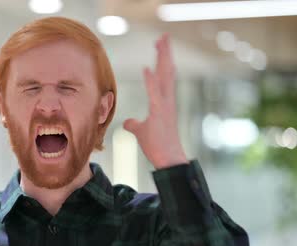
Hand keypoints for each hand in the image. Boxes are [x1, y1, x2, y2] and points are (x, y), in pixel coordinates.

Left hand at [123, 34, 187, 168]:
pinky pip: (154, 94)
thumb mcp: (142, 132)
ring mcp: (164, 107)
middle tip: (164, 36)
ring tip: (160, 43)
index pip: (163, 76)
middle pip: (166, 71)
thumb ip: (135, 125)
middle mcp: (167, 101)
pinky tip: (147, 68)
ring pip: (164, 77)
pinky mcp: (159, 115)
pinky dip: (151, 81)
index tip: (161, 45)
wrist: (169, 160)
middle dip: (164, 53)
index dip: (161, 60)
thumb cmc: (157, 146)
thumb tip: (127, 123)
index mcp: (163, 103)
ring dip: (161, 59)